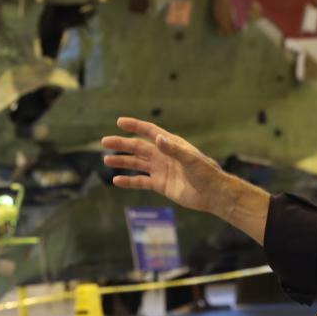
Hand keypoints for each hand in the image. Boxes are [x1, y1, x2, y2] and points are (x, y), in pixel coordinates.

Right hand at [102, 117, 224, 213]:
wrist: (212, 194)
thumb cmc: (205, 173)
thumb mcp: (190, 159)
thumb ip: (173, 149)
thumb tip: (157, 138)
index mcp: (171, 144)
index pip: (149, 131)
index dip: (135, 126)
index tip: (120, 122)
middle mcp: (163, 155)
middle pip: (138, 147)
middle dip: (122, 143)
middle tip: (104, 141)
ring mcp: (161, 170)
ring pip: (137, 163)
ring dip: (122, 161)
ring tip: (106, 159)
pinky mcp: (160, 184)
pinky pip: (140, 182)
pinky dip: (129, 181)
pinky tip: (116, 180)